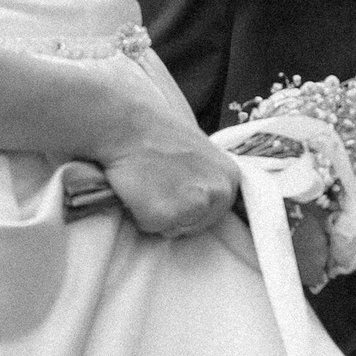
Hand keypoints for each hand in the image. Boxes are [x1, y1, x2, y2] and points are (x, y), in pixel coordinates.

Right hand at [64, 60, 239, 241]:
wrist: (126, 126)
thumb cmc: (157, 132)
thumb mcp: (201, 151)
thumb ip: (209, 175)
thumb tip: (207, 193)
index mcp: (230, 177)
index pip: (217, 209)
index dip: (192, 201)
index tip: (176, 186)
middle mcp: (218, 194)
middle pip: (197, 225)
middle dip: (176, 213)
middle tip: (158, 183)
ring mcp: (194, 207)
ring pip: (174, 229)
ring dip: (158, 214)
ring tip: (148, 183)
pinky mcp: (165, 217)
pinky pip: (150, 227)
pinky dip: (140, 214)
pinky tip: (137, 189)